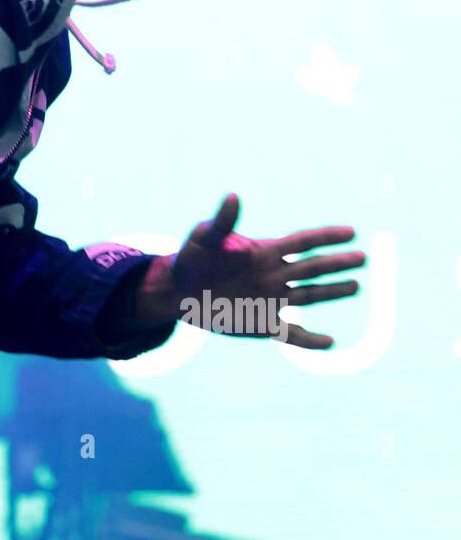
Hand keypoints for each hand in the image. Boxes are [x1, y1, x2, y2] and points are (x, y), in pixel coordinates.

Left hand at [168, 194, 366, 349]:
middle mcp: (273, 275)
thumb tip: (233, 196)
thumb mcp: (203, 239)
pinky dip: (310, 341)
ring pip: (309, 295)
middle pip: (312, 268)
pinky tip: (330, 342)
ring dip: (332, 292)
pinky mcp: (262, 324)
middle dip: (337, 264)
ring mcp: (270, 300)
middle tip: (362, 258)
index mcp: (264, 252)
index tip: (351, 232)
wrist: (177, 292)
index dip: (326, 237)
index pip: (302, 242)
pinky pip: (292, 334)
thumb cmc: (191, 259)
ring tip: (356, 286)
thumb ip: (222, 222)